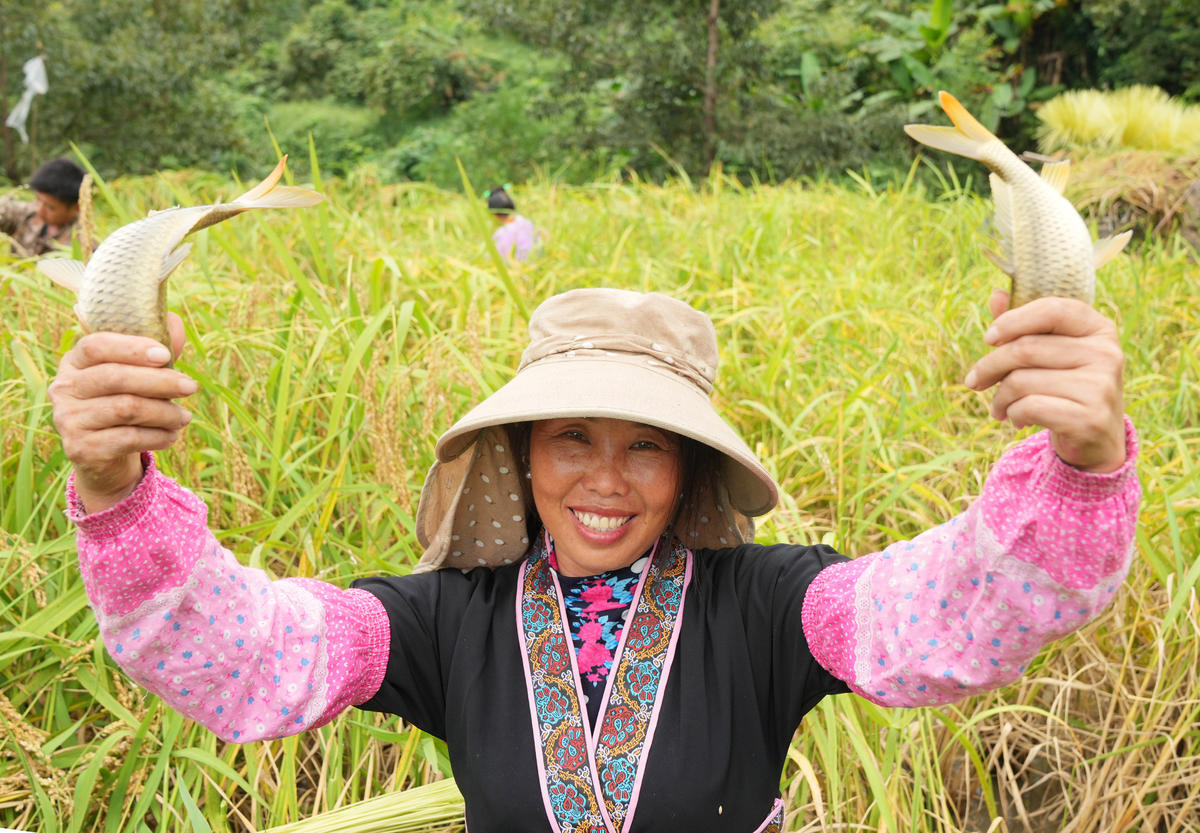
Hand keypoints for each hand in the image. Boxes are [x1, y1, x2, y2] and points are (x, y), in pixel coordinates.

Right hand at [49, 313, 194, 512]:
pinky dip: (158, 436)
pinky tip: (172, 435)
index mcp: (75, 362)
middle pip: (115, 377)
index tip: (166, 355)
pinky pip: (128, 438)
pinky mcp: (81, 448)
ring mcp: (68, 419)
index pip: (95, 346)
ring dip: (164, 412)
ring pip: (125, 408)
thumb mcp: (140, 375)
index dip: (132, 348)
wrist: (106, 455)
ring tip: (185, 416)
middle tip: (191, 387)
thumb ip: (156, 351)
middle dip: (160, 381)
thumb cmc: (126, 403)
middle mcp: (65, 388)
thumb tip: (175, 321)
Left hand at [964, 290, 1126, 472]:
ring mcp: (1101, 386)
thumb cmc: (1065, 388)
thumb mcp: (1050, 353)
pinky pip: (1029, 406)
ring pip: (1021, 380)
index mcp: (1099, 328)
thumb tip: (997, 295)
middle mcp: (1107, 353)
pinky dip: (1013, 413)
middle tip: (974, 382)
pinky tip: (1017, 419)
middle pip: (1026, 349)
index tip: (988, 338)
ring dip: (999, 397)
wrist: (1095, 439)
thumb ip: (1024, 324)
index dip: (1012, 320)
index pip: (1052, 309)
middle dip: (989, 366)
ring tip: (1000, 407)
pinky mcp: (1090, 417)